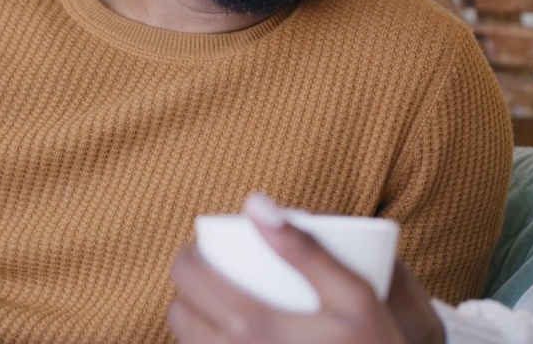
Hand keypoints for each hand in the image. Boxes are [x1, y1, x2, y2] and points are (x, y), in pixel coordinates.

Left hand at [168, 194, 443, 343]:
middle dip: (187, 286)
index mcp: (255, 329)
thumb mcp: (353, 293)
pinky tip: (227, 337)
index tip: (205, 247)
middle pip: (179, 315)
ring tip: (219, 301)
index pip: (189, 280)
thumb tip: (254, 202)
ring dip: (192, 318)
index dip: (187, 256)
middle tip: (214, 271)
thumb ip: (304, 248)